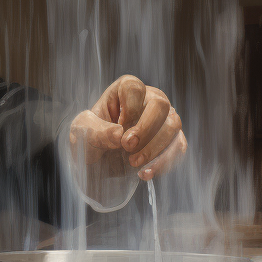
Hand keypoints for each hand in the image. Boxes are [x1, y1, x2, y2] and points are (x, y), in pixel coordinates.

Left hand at [69, 74, 186, 179]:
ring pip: (173, 125)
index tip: (118, 127)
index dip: (128, 109)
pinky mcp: (172, 140)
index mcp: (125, 90)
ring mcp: (164, 119)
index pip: (134, 88)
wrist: (99, 163)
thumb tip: (118, 134)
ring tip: (132, 163)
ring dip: (154, 148)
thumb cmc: (90, 139)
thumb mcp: (83, 133)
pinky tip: (144, 173)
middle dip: (144, 129)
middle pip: (160, 105)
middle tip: (127, 147)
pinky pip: (178, 147)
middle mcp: (149, 99)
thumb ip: (97, 131)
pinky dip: (163, 163)